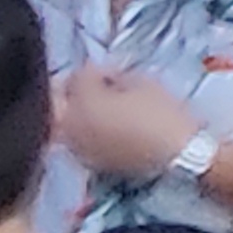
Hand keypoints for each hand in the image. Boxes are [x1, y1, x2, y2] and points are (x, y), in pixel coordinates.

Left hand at [59, 75, 212, 190]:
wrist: (177, 156)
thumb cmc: (162, 114)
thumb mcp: (143, 82)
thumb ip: (115, 76)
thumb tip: (104, 77)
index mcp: (83, 101)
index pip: (77, 75)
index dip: (94, 69)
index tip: (109, 70)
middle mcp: (72, 126)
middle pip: (56, 102)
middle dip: (70, 91)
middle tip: (90, 86)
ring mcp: (77, 147)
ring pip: (62, 125)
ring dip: (74, 112)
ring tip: (96, 107)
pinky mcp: (89, 162)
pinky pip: (76, 140)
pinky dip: (83, 131)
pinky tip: (102, 127)